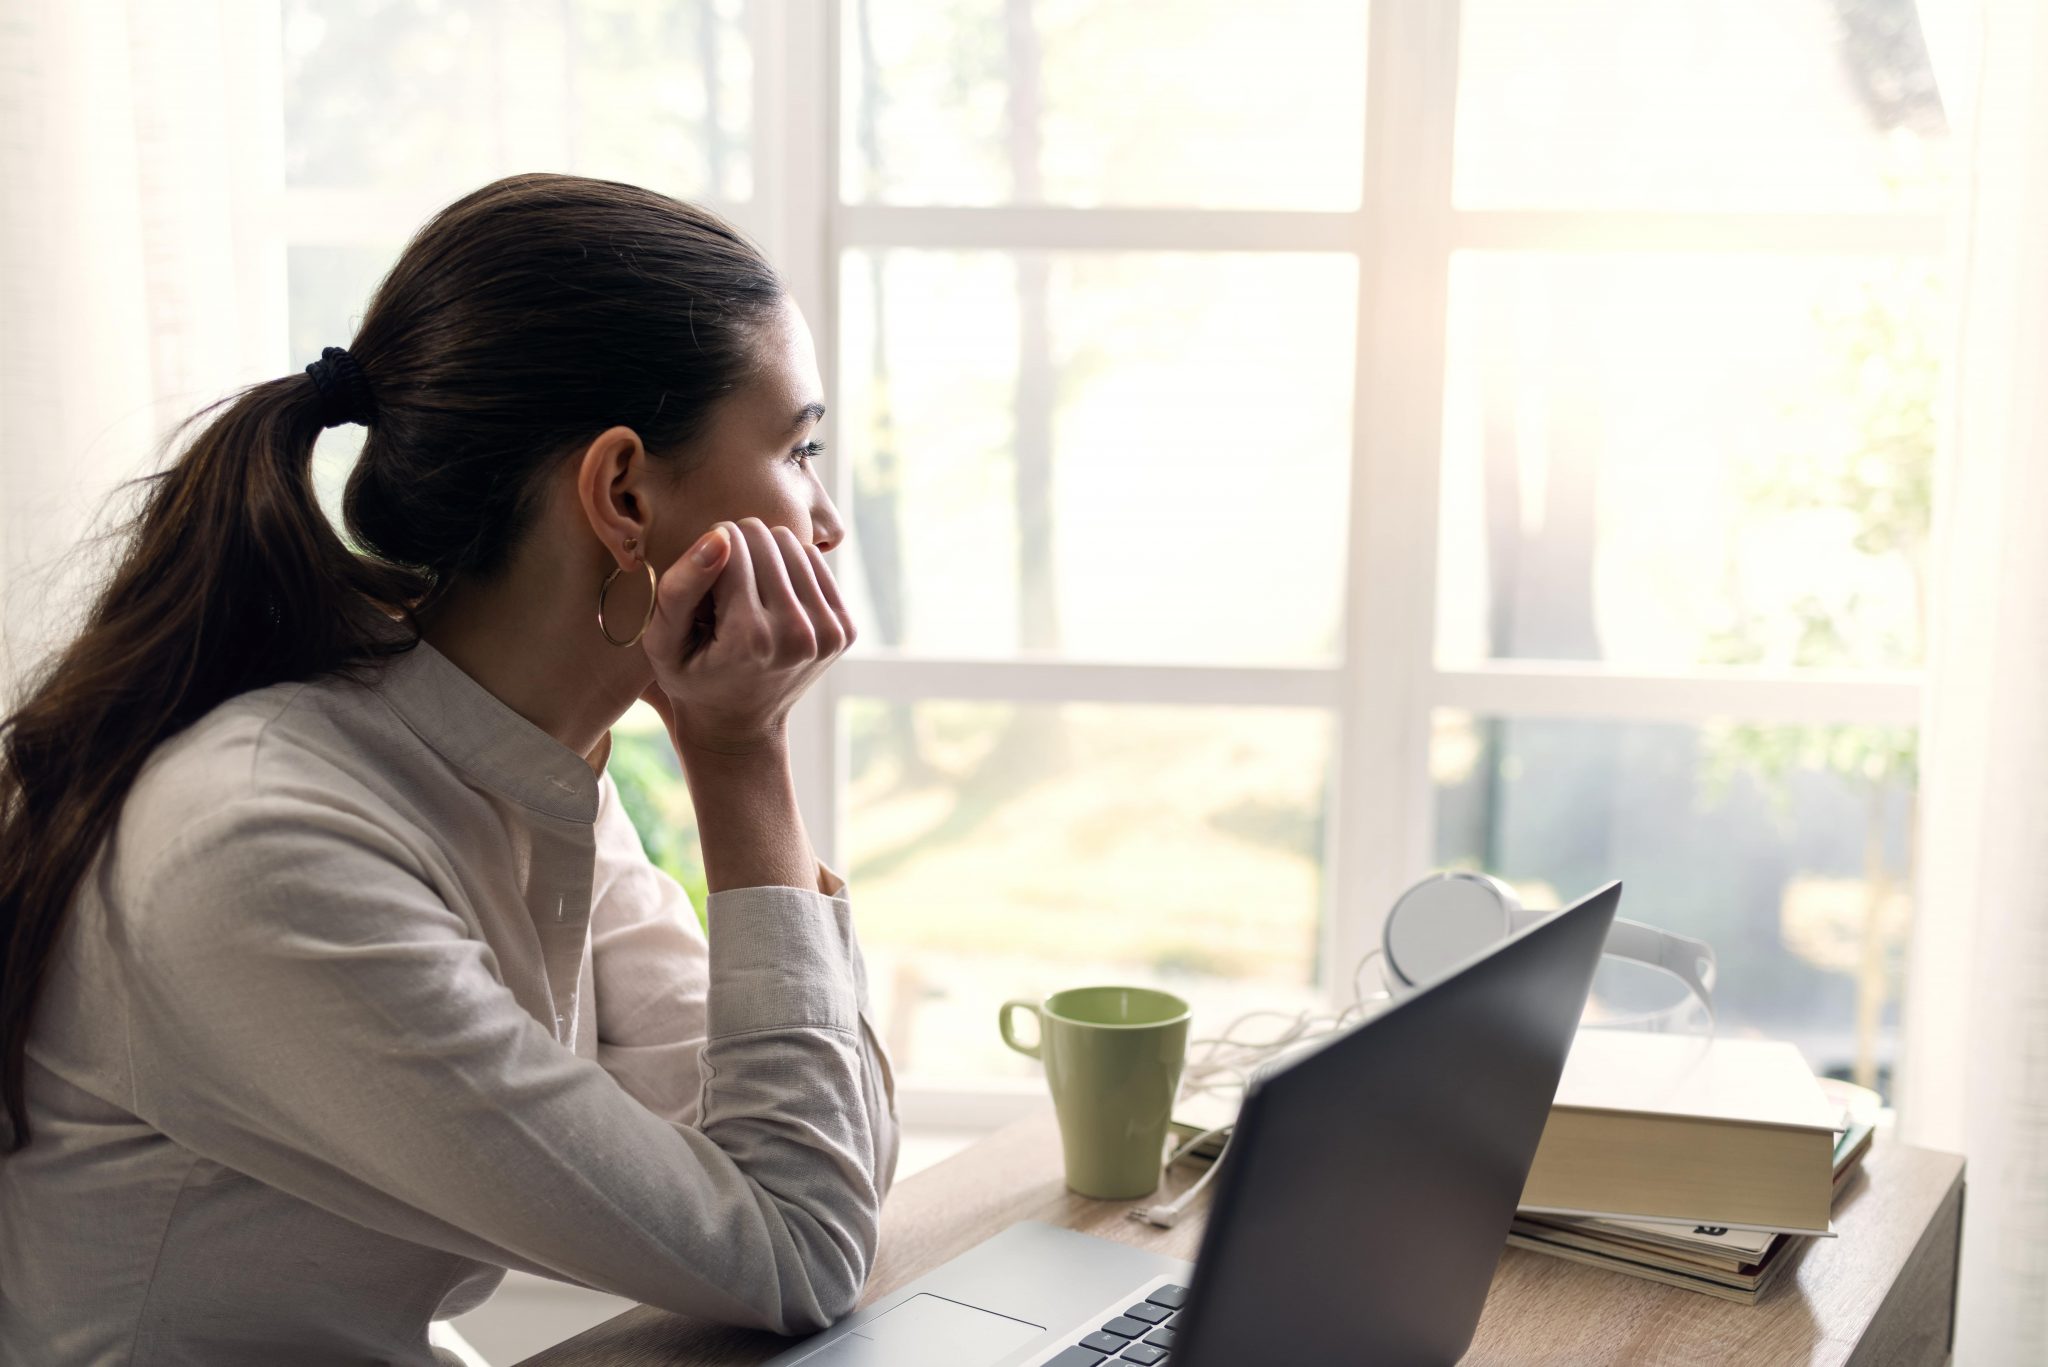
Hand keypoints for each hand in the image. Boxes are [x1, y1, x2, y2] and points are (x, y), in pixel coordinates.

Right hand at [638, 517, 855, 755]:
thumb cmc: (692, 678)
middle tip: (723, 589)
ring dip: (765, 556)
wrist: (740, 726)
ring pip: (791, 543)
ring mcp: (829, 633)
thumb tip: (719, 535)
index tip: (700, 585)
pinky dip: (790, 568)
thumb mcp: (662, 641)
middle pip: (765, 538)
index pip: (730, 543)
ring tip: (746, 594)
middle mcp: (798, 635)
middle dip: (737, 549)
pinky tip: (771, 597)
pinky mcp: (846, 628)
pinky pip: (814, 561)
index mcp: (750, 638)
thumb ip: (679, 588)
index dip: (706, 553)